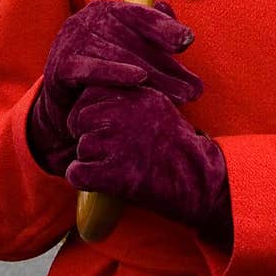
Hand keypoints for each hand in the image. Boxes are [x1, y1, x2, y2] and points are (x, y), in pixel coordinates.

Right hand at [28, 0, 201, 174]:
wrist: (65, 104)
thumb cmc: (103, 72)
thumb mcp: (131, 52)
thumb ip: (156, 42)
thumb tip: (186, 35)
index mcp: (107, 9)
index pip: (140, 14)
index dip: (164, 27)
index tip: (187, 41)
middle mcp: (87, 19)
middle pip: (134, 40)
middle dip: (167, 65)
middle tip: (193, 88)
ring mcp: (71, 40)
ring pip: (118, 55)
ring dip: (153, 75)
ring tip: (179, 95)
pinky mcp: (60, 65)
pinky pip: (91, 68)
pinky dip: (116, 72)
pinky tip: (139, 79)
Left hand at [65, 84, 232, 246]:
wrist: (198, 181)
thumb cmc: (177, 146)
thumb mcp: (158, 105)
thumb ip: (129, 96)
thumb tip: (96, 96)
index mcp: (136, 93)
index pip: (90, 93)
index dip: (89, 112)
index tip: (98, 126)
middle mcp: (125, 113)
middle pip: (80, 118)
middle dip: (86, 135)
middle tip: (104, 150)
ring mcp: (118, 142)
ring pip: (80, 147)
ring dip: (89, 159)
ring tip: (113, 166)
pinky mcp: (114, 173)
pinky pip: (77, 173)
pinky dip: (81, 179)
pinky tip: (97, 181)